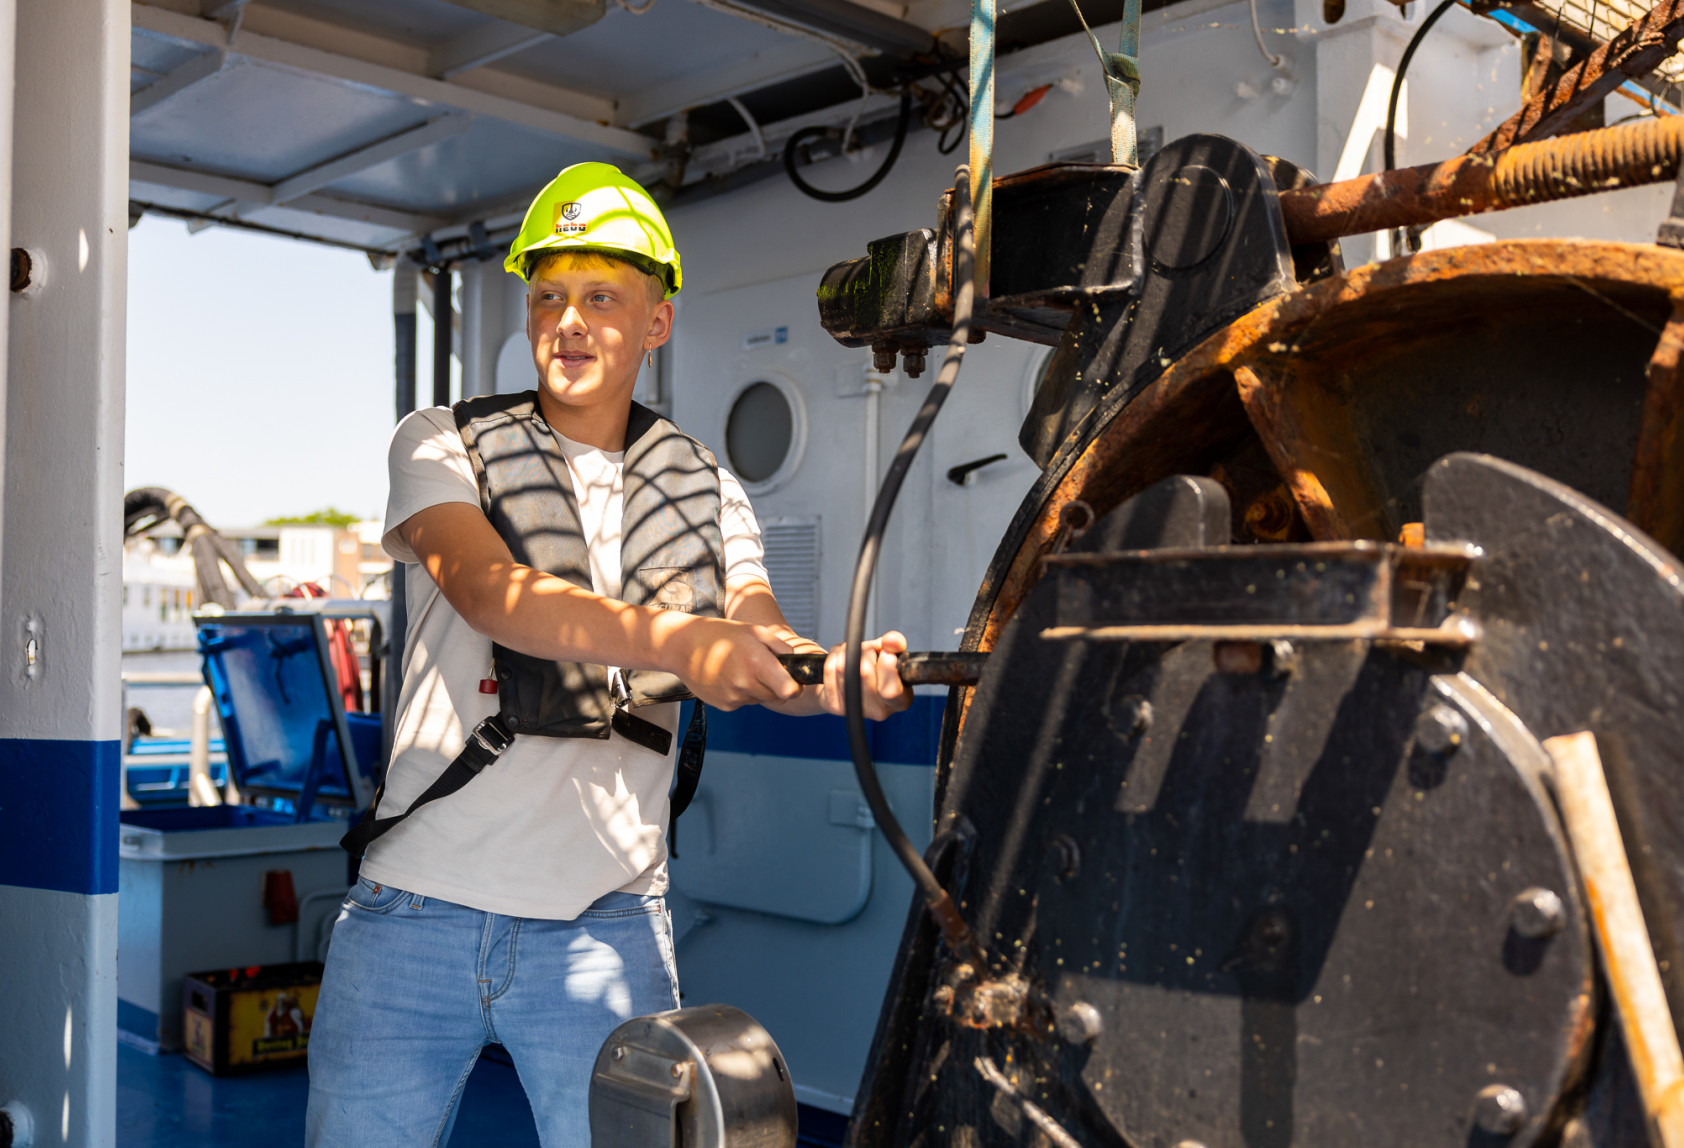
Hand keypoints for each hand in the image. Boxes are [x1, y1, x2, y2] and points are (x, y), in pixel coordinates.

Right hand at [657, 614, 802, 710]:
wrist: (684, 646)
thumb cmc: (722, 634)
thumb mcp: (756, 631)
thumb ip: (781, 648)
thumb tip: (798, 665)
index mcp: (756, 662)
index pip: (789, 691)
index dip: (796, 687)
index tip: (793, 681)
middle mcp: (745, 683)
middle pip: (777, 698)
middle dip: (777, 687)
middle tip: (764, 669)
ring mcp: (733, 696)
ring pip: (760, 699)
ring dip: (758, 688)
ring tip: (741, 668)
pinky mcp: (724, 705)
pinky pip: (744, 702)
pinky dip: (742, 692)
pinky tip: (729, 676)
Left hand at [821, 630, 911, 719]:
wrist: (857, 681)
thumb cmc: (879, 668)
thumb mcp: (893, 653)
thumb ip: (896, 643)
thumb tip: (890, 641)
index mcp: (900, 700)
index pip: (890, 690)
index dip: (886, 666)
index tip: (886, 654)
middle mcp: (879, 711)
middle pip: (864, 672)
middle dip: (865, 651)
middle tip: (869, 650)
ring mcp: (855, 710)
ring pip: (844, 668)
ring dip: (848, 650)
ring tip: (855, 652)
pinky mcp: (835, 705)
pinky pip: (830, 670)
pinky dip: (835, 655)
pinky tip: (842, 656)